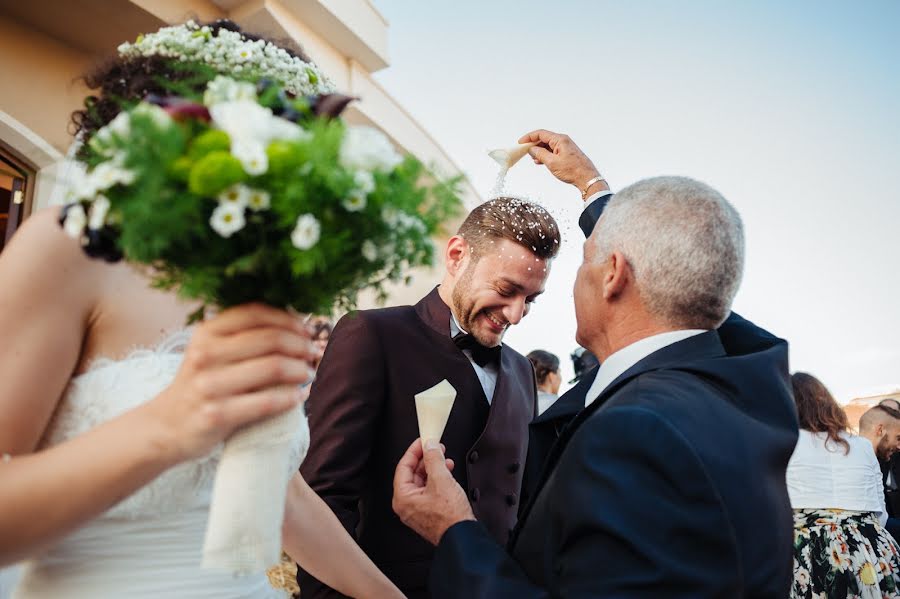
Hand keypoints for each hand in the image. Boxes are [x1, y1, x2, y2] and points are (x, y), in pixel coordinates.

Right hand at [143, 303, 319, 461]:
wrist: (166, 426)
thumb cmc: (201, 384)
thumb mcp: (211, 351)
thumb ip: (243, 335)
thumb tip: (295, 322)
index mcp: (206, 332)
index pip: (256, 313)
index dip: (288, 319)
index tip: (306, 330)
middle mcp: (206, 354)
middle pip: (271, 340)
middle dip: (301, 345)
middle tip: (314, 353)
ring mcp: (210, 386)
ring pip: (273, 368)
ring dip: (300, 370)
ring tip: (308, 373)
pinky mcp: (217, 415)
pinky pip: (266, 402)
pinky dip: (291, 397)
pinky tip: (299, 396)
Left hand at [392, 438, 471, 545]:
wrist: (463, 536)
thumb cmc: (450, 518)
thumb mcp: (441, 480)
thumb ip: (433, 459)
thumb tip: (429, 446)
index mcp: (403, 498)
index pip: (403, 467)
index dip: (414, 451)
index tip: (423, 441)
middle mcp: (407, 505)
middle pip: (412, 473)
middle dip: (426, 459)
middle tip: (435, 448)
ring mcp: (417, 510)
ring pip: (422, 481)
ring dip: (433, 468)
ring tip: (444, 459)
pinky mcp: (428, 512)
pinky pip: (429, 490)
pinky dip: (437, 479)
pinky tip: (447, 473)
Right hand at [518, 130, 607, 196]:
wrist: (587, 178)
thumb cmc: (573, 170)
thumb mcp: (552, 162)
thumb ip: (540, 154)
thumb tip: (532, 149)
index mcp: (560, 139)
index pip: (541, 134)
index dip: (529, 137)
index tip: (521, 142)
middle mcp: (563, 141)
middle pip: (544, 138)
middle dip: (533, 144)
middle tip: (525, 151)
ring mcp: (565, 147)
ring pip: (548, 145)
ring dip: (539, 151)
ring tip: (533, 158)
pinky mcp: (566, 153)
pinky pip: (553, 151)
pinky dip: (545, 154)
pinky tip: (540, 161)